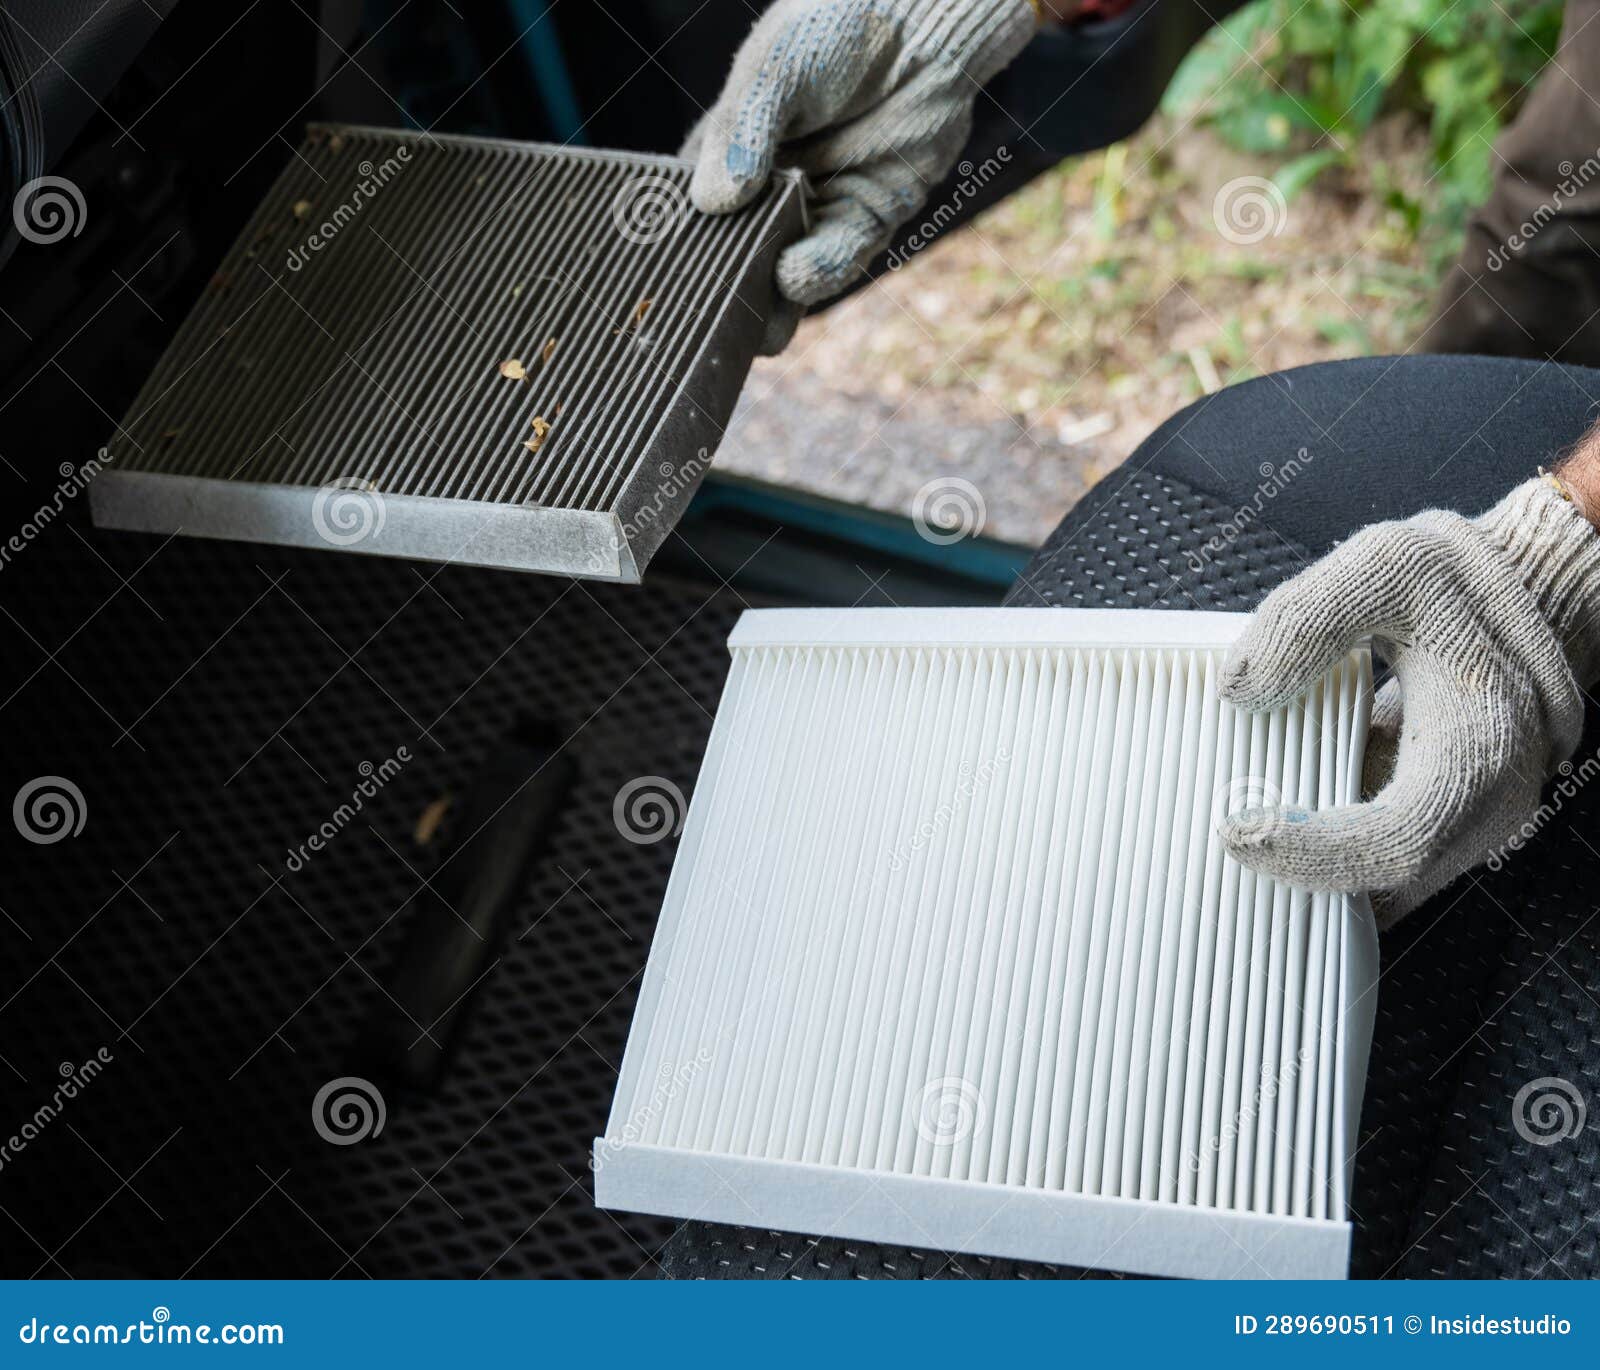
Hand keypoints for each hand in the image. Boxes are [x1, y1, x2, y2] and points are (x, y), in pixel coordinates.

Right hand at [682, 0, 1038, 348]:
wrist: (926, 22)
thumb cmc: (839, 27)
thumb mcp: (774, 70)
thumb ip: (742, 133)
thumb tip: (713, 202)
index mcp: (734, 145)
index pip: (696, 203)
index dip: (682, 239)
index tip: (668, 270)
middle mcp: (773, 184)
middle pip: (741, 248)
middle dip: (729, 284)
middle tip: (709, 313)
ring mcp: (821, 204)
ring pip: (786, 266)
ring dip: (771, 296)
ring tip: (755, 318)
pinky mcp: (870, 215)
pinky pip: (839, 255)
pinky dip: (817, 272)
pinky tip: (794, 277)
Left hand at [1216, 474, 1599, 926]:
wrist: (1524, 589)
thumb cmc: (1458, 579)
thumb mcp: (1384, 566)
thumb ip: (1306, 619)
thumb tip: (1236, 690)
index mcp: (1482, 744)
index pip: (1401, 840)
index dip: (1317, 853)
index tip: (1239, 834)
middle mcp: (1491, 802)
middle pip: (1391, 885)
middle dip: (1300, 880)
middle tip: (1222, 847)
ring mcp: (1471, 819)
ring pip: (1388, 886)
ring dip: (1311, 879)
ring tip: (1233, 845)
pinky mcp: (1444, 816)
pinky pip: (1383, 860)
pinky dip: (1327, 856)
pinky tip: (1265, 824)